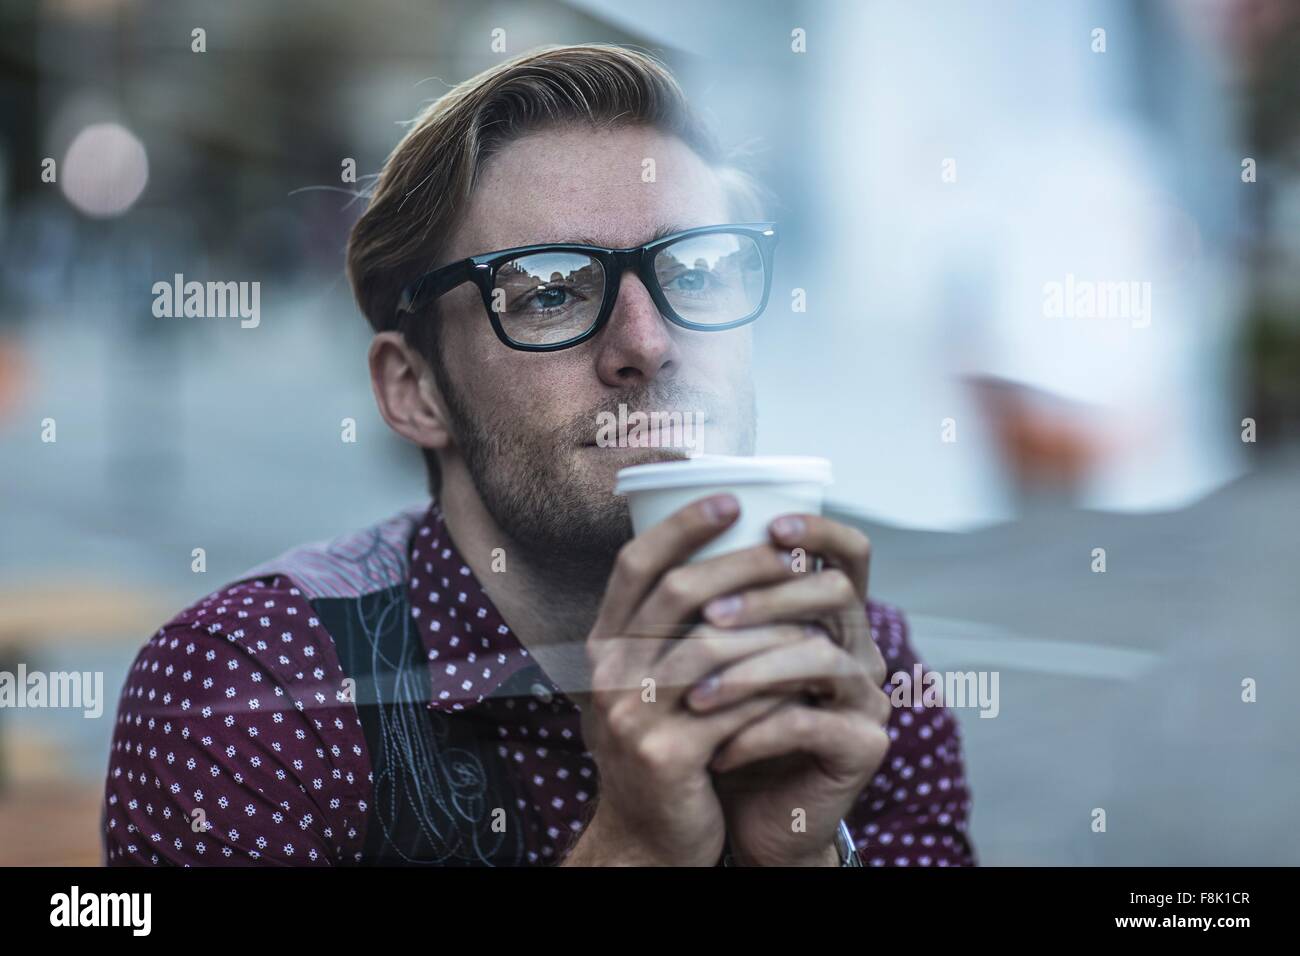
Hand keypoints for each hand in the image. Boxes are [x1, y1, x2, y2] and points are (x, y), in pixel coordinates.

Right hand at [564, 493, 813, 865]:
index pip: (634, 565)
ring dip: (770, 619)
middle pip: (675, 594)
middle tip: (790, 546)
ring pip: (711, 646)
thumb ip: (664, 635)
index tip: (731, 499)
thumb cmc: (664, 750)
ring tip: (814, 603)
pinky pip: (735, 704)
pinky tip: (811, 667)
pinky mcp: (668, 756)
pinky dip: (776, 681)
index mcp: (602, 647)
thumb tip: (718, 561)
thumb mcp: (644, 686)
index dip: (681, 526)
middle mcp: (607, 674)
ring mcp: (632, 716)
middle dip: (739, 561)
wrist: (646, 841)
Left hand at [685, 514, 891, 865]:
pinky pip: (810, 724)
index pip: (849, 552)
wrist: (741, 815)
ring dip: (750, 668)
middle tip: (709, 616)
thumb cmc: (720, 726)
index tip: (767, 524)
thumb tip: (665, 545)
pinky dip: (755, 731)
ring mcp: (867, 697)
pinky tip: (715, 748)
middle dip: (766, 596)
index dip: (818, 529)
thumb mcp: (711, 660)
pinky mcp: (863, 747)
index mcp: (829, 617)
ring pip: (821, 655)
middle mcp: (859, 648)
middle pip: (836, 592)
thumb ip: (710, 608)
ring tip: (695, 695)